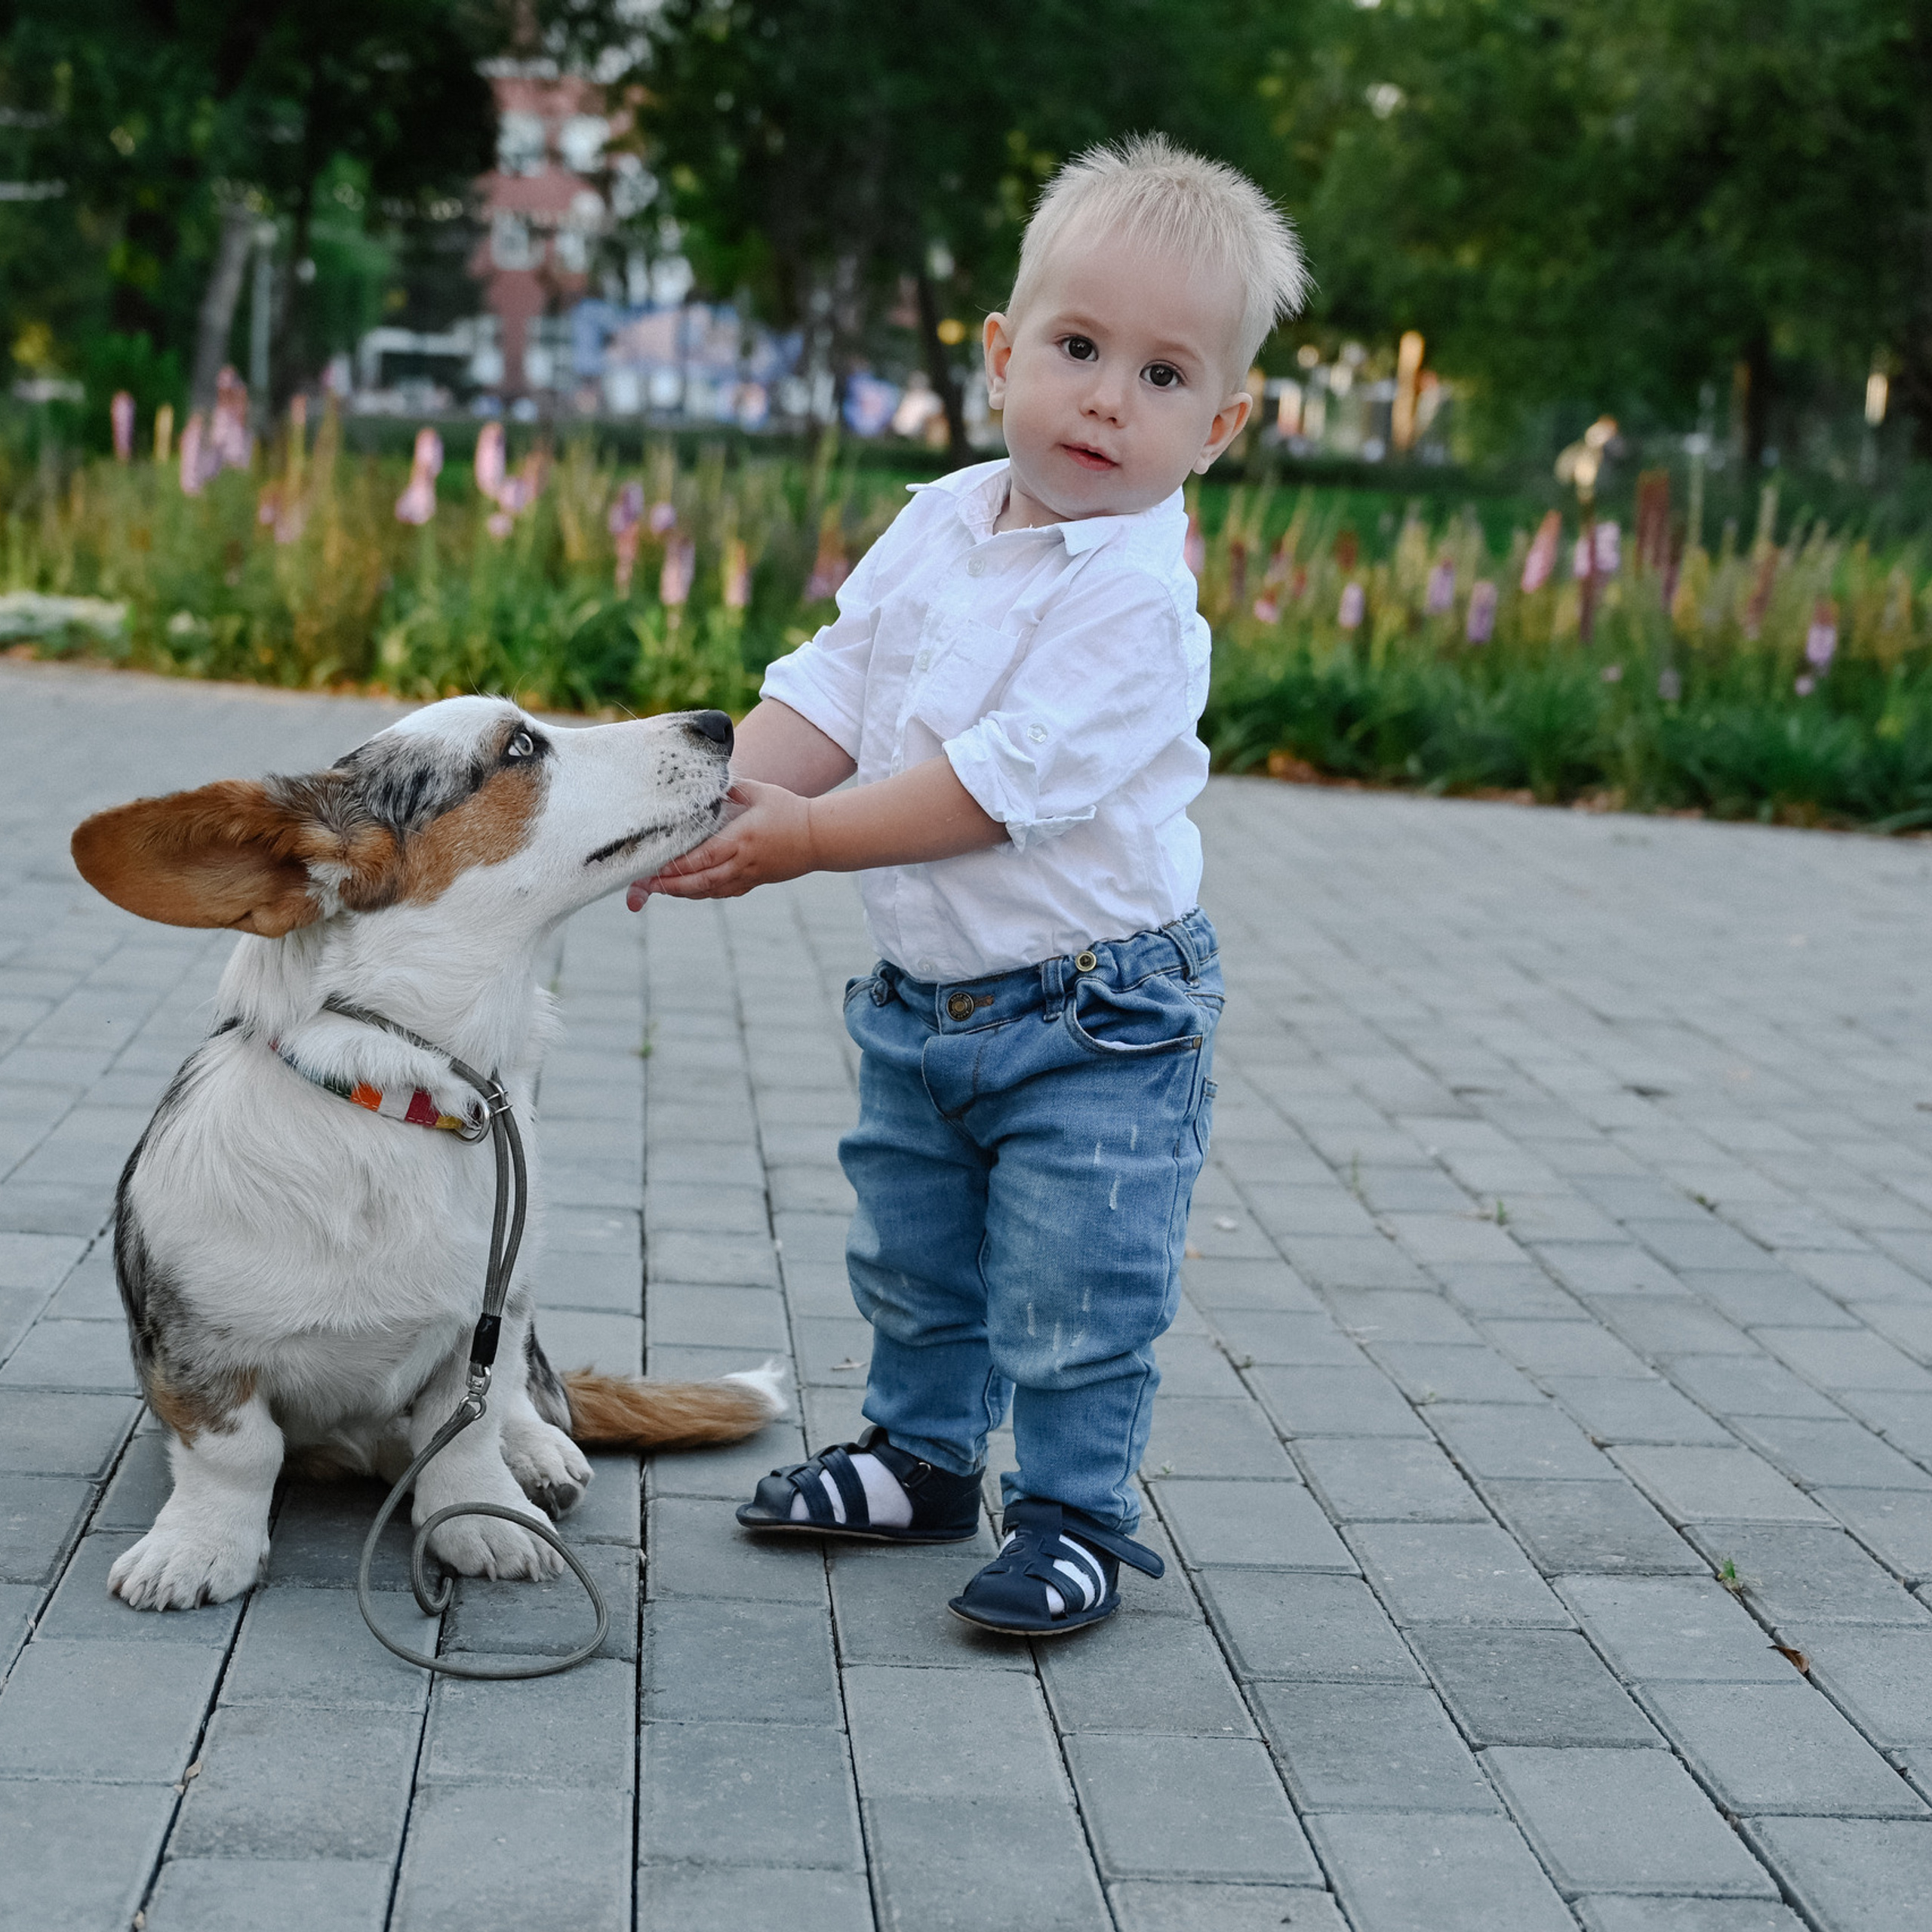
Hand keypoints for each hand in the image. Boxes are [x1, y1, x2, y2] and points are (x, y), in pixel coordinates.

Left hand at [626, 779, 815, 905]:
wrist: (819, 838)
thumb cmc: (789, 810)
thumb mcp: (759, 791)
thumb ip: (730, 788)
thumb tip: (706, 784)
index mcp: (741, 839)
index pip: (702, 858)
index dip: (676, 866)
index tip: (653, 867)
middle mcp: (742, 862)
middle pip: (699, 881)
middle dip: (670, 885)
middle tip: (644, 885)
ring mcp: (748, 875)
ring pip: (709, 891)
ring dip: (682, 892)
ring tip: (658, 888)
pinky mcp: (753, 881)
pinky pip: (722, 892)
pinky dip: (702, 893)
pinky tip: (687, 890)